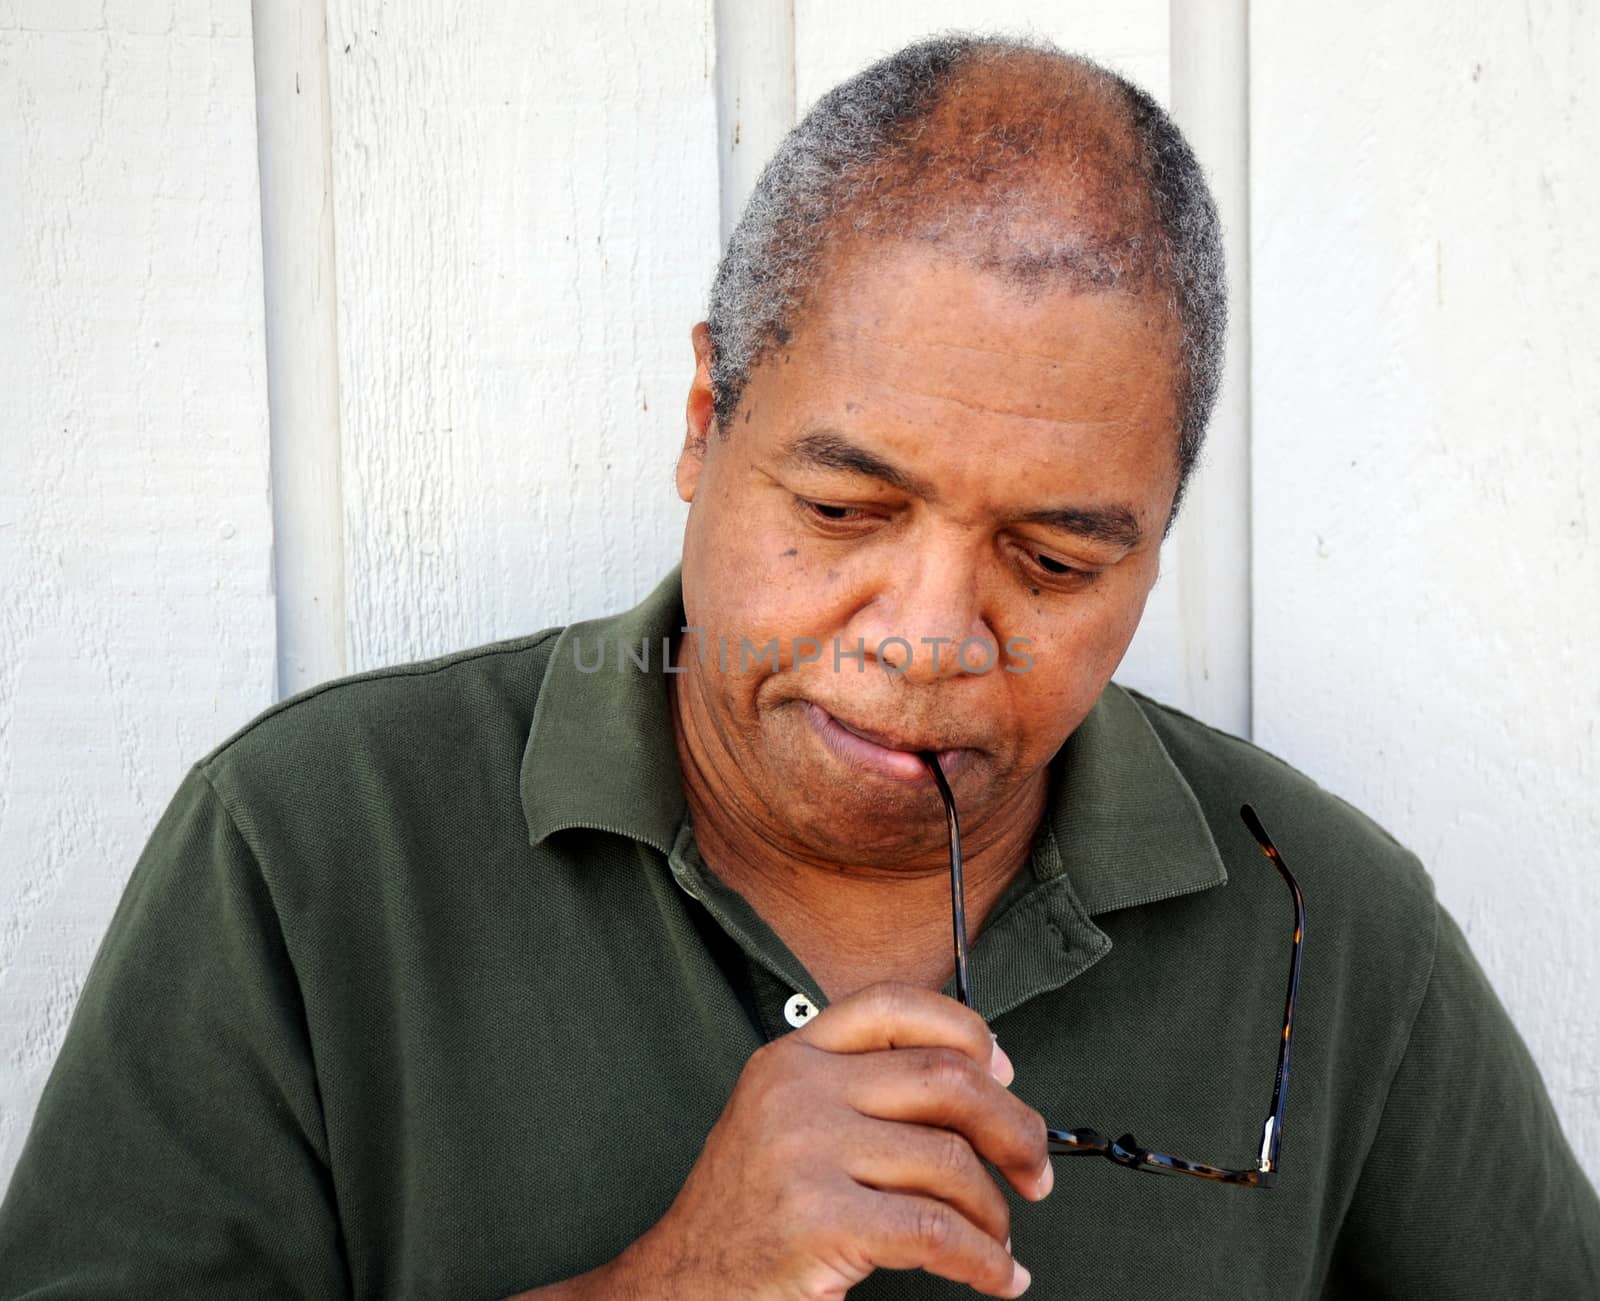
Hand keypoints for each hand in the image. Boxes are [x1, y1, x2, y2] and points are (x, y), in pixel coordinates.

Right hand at [610, 981, 1051, 1299]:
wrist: (681, 1285)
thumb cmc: (754, 1212)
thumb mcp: (791, 1123)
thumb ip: (863, 1092)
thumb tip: (985, 1081)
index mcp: (793, 1056)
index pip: (895, 1005)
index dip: (965, 1030)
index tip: (1005, 1073)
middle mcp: (796, 1089)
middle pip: (944, 1079)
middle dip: (1013, 1126)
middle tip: (1035, 1170)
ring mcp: (803, 1150)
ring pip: (949, 1162)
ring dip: (995, 1211)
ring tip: (998, 1241)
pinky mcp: (817, 1219)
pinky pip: (936, 1232)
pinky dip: (984, 1261)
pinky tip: (997, 1278)